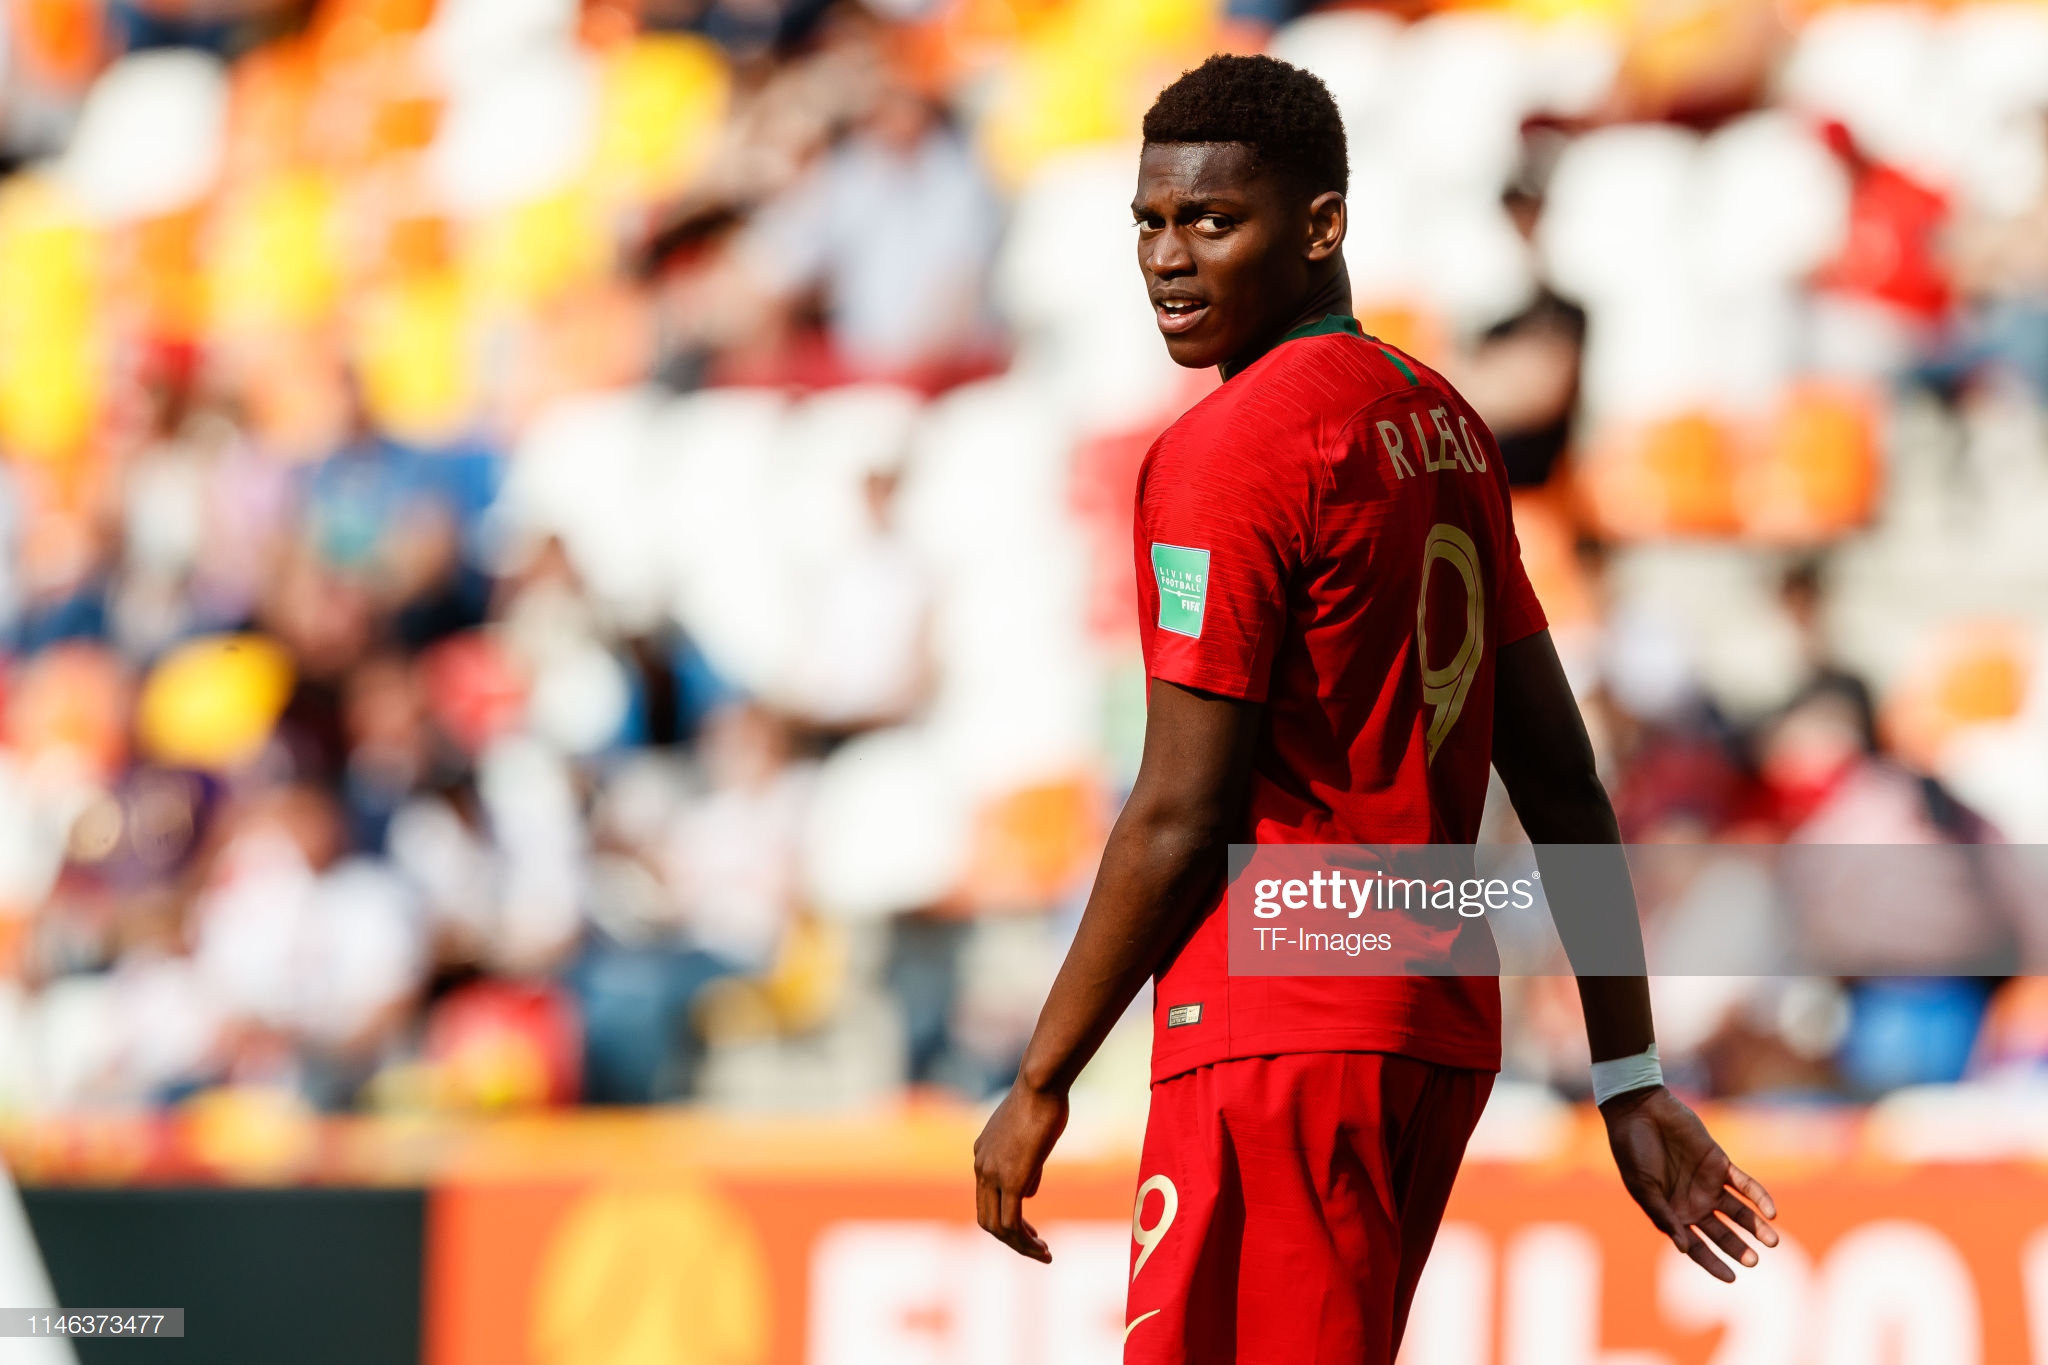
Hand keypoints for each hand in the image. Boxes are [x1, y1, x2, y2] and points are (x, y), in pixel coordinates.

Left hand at [973, 1079, 1068, 1261]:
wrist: (1041, 1083)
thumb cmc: (1044, 1101)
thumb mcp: (1032, 1137)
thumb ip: (1027, 1167)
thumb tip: (1028, 1194)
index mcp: (982, 1154)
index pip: (986, 1198)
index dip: (1007, 1219)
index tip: (1030, 1229)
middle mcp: (981, 1166)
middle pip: (986, 1218)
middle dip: (1011, 1238)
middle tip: (1036, 1247)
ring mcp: (992, 1174)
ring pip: (996, 1226)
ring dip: (1020, 1246)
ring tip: (1043, 1254)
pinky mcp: (1011, 1179)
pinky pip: (1011, 1223)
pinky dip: (1025, 1242)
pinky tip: (1042, 1249)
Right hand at [1601, 1085, 1778, 1281]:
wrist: (1640, 1111)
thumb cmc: (1632, 1150)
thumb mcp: (1642, 1187)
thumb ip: (1663, 1216)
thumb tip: (1683, 1248)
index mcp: (1673, 1213)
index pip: (1697, 1246)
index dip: (1713, 1263)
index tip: (1732, 1278)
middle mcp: (1694, 1203)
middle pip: (1722, 1233)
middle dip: (1739, 1248)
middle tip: (1754, 1261)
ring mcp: (1709, 1184)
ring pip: (1739, 1213)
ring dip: (1755, 1227)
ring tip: (1773, 1242)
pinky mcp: (1720, 1164)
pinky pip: (1745, 1185)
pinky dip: (1759, 1198)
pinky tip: (1770, 1212)